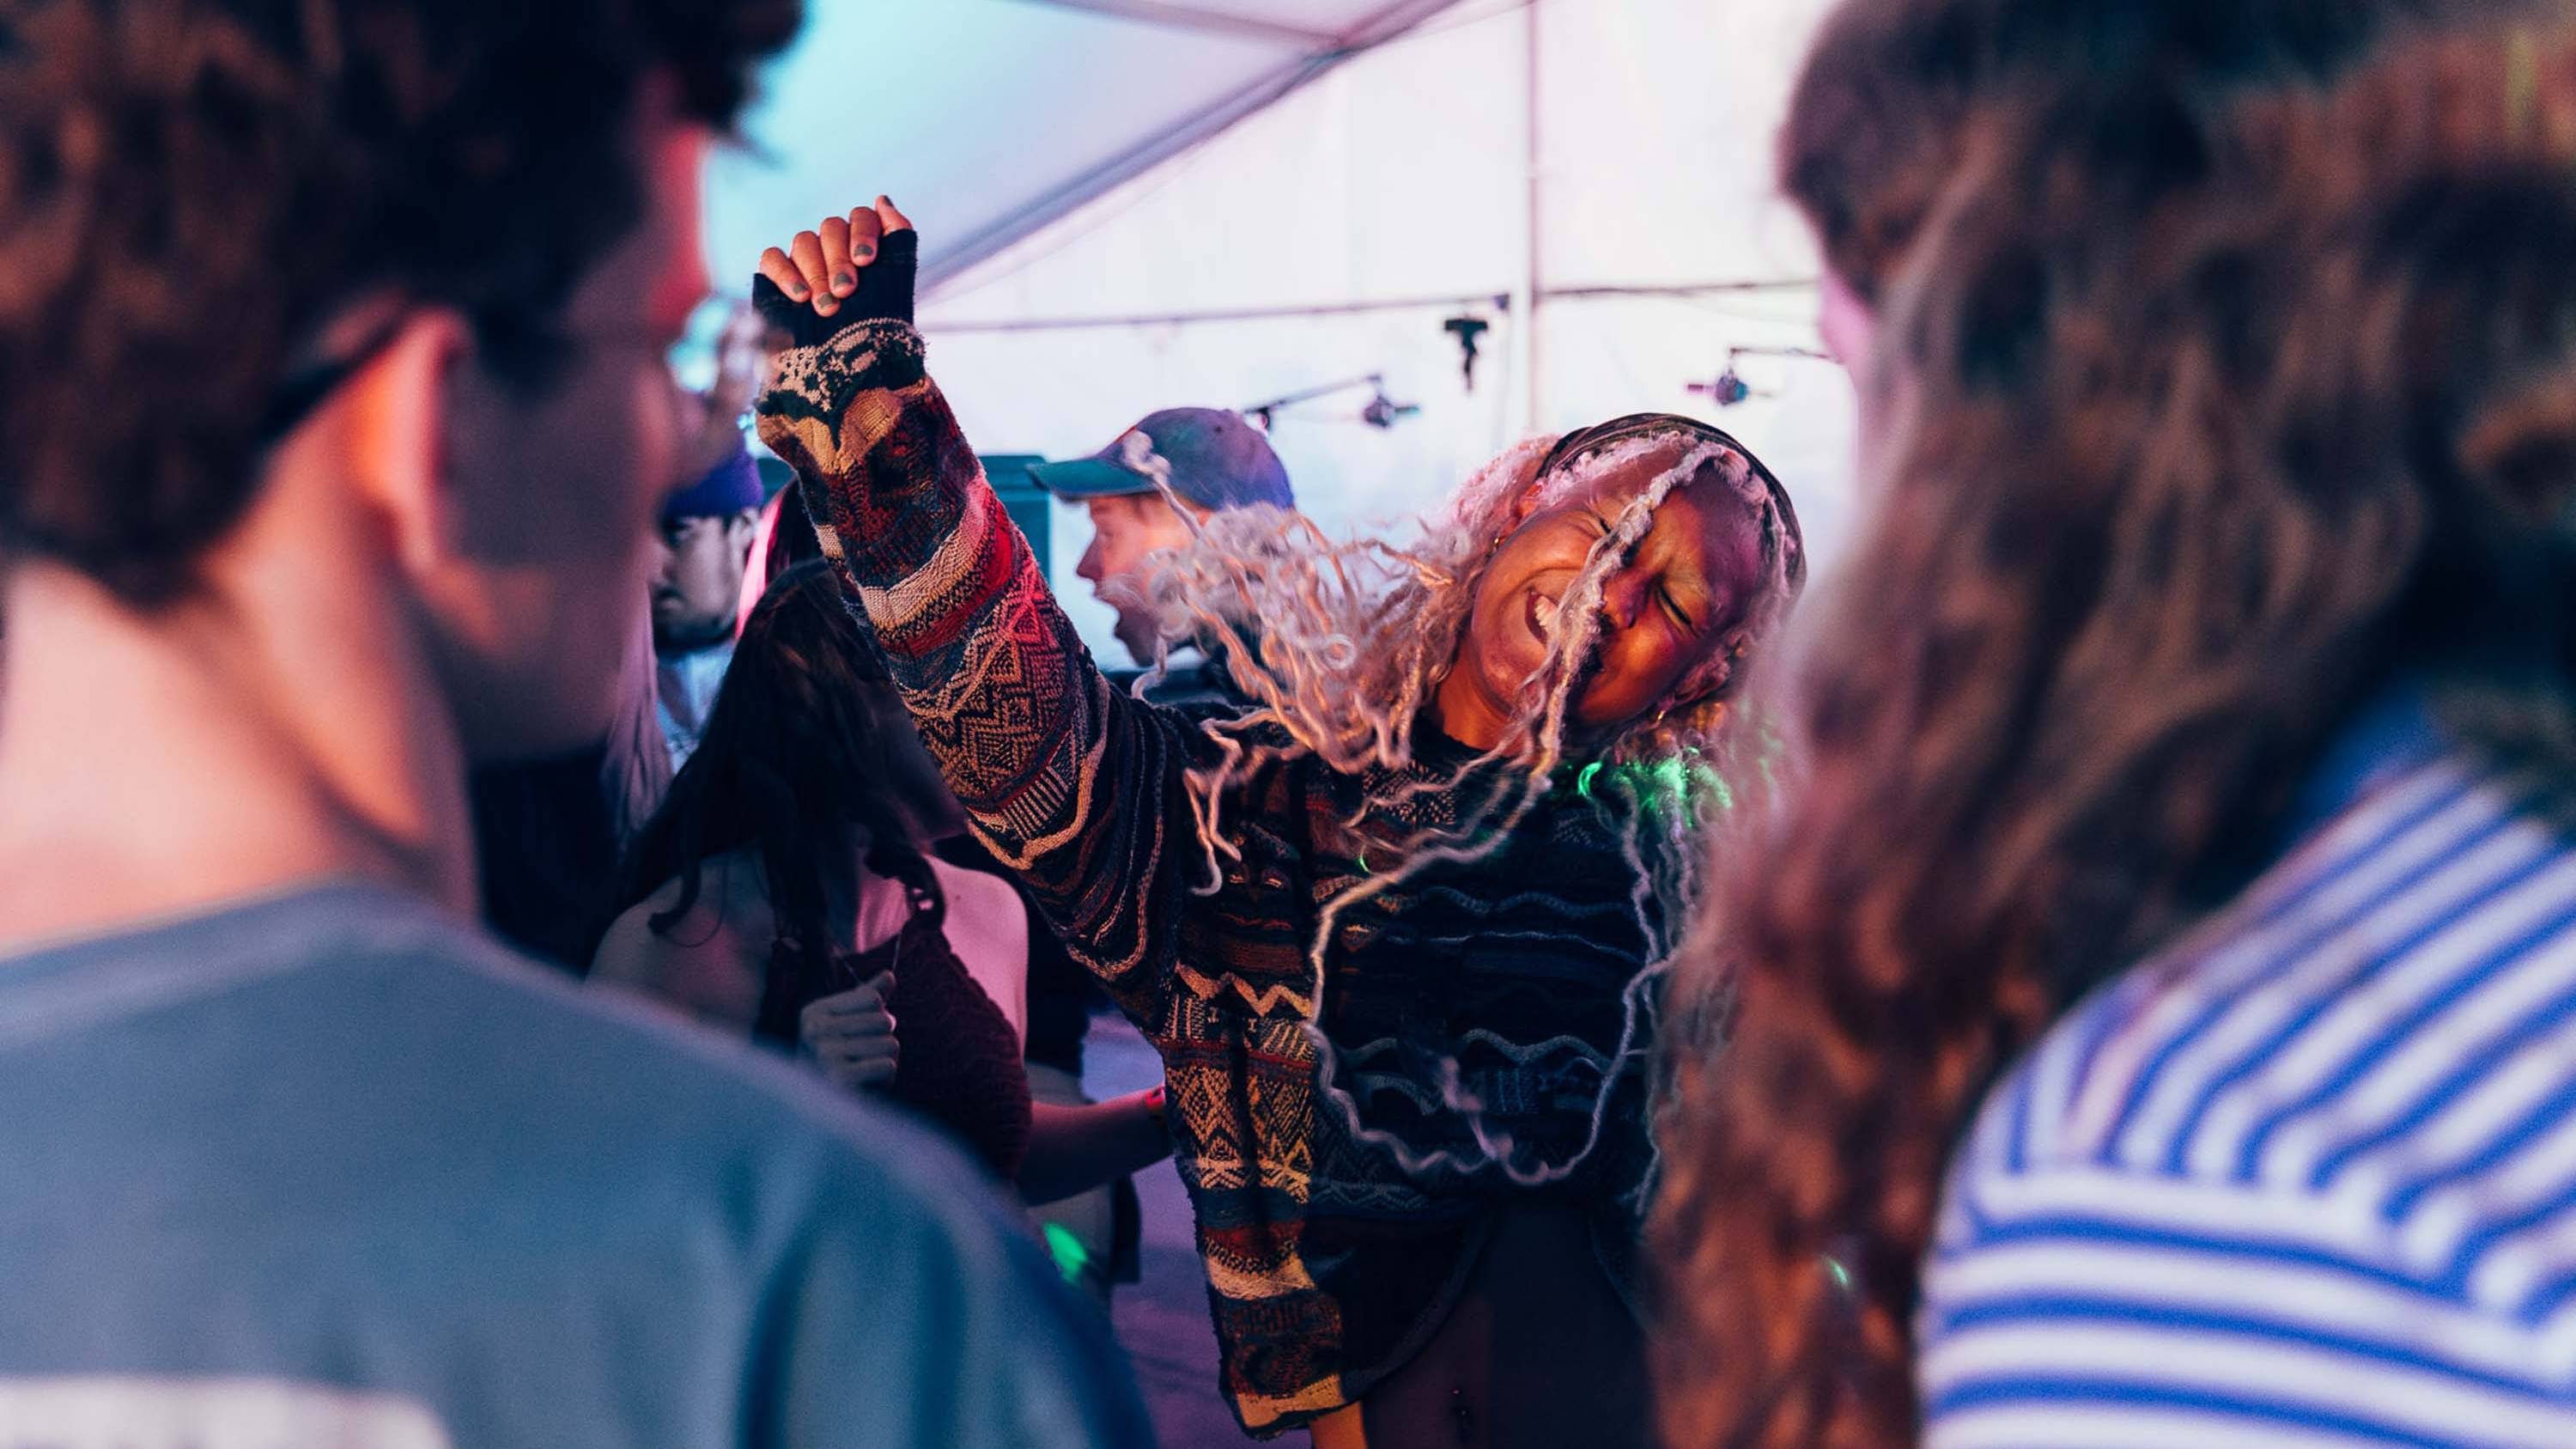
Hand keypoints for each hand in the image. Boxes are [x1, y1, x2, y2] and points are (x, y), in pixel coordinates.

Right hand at [755, 196, 915, 341]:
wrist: (850, 372)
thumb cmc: (877, 330)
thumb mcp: (898, 283)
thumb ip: (898, 236)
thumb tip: (882, 199)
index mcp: (865, 246)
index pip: (861, 216)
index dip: (863, 233)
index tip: (867, 262)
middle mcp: (834, 250)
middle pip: (830, 228)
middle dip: (839, 260)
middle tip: (846, 292)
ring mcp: (805, 262)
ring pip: (803, 240)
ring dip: (816, 272)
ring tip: (827, 307)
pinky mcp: (778, 278)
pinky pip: (773, 257)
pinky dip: (786, 273)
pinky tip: (800, 297)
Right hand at [798, 971, 898, 1090]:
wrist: (822, 1110)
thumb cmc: (839, 1061)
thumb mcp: (849, 1024)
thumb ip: (868, 998)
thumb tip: (889, 975)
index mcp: (815, 1012)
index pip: (873, 999)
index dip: (880, 1016)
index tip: (862, 1034)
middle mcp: (815, 1030)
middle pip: (884, 1021)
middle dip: (885, 1040)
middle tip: (866, 1058)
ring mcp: (824, 1054)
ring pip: (890, 1044)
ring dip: (887, 1061)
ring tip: (867, 1071)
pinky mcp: (838, 1079)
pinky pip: (887, 1066)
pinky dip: (886, 1078)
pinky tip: (868, 1084)